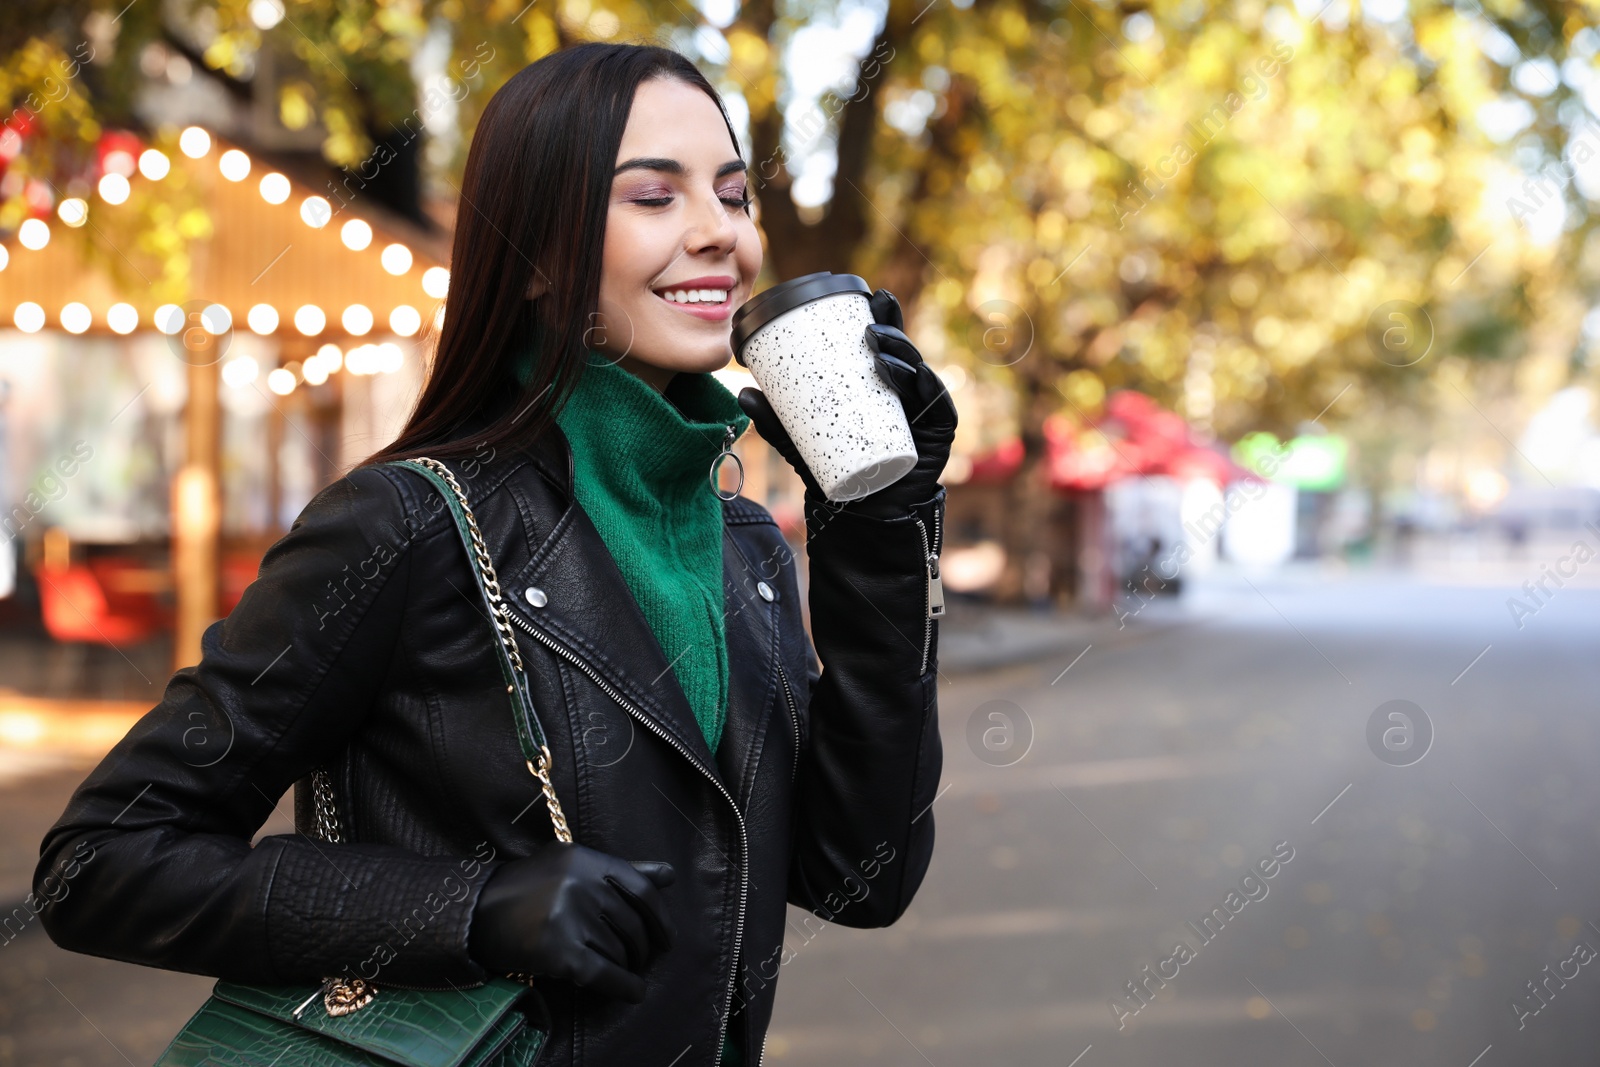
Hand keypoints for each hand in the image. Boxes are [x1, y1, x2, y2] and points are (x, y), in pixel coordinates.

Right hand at [467, 842, 675, 1001]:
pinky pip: (604, 974)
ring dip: (626, 967)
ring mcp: (568, 917)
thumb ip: (621, 870)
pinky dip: (624, 987)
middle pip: (633, 925)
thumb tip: (670, 875)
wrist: (474, 912)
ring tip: (622, 970)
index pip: (642, 889)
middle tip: (641, 960)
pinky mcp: (557, 951)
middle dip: (642, 949)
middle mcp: (579, 884)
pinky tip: (634, 992)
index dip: (662, 918)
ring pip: (618, 951)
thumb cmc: (530, 887)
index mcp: (586, 859)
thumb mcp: (573, 866)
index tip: (667, 938)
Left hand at [738, 288, 956, 516]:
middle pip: (905, 353)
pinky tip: (914, 374)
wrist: (858, 519)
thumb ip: (775, 421)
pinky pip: (937, 407)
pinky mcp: (936, 436)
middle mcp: (906, 394)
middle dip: (893, 329)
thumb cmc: (834, 471)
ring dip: (903, 354)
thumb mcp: (800, 442)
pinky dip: (927, 388)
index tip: (870, 296)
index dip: (884, 317)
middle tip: (869, 321)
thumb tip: (742, 393)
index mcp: (880, 386)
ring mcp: (923, 413)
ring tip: (877, 347)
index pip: (885, 345)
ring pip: (919, 374)